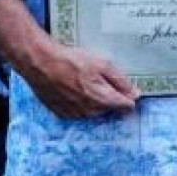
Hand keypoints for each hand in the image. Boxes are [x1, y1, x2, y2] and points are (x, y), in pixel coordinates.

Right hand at [16, 42, 139, 118]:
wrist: (40, 63)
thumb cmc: (71, 61)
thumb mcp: (102, 64)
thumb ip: (121, 82)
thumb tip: (136, 94)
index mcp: (102, 99)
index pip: (125, 106)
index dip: (128, 96)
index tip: (126, 89)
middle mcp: (90, 111)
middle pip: (110, 109)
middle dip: (110, 97)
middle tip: (100, 80)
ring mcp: (75, 114)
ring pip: (94, 111)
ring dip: (95, 100)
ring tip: (84, 82)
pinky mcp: (62, 114)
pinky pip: (78, 112)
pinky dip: (80, 103)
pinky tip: (73, 89)